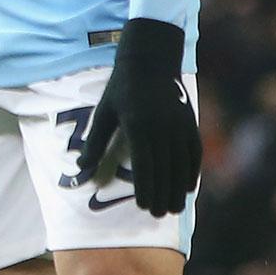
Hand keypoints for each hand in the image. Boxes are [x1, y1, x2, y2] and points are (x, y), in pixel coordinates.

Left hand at [74, 17, 198, 215]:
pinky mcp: (190, 121)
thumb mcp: (104, 111)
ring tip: (174, 209)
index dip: (145, 187)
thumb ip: (95, 142)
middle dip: (162, 194)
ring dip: (179, 188)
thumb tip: (81, 167)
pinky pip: (194, 151)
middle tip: (158, 215)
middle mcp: (161, 126)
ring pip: (181, 163)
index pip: (144, 164)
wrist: (151, 59)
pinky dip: (193, 170)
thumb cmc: (121, 88)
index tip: (143, 206)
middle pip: (164, 168)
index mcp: (137, 124)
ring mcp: (178, 124)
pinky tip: (189, 187)